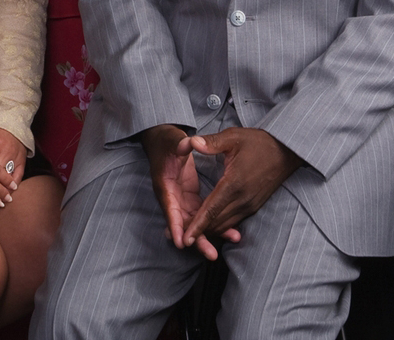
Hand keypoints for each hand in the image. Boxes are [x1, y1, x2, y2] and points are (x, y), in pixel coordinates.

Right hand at [141, 124, 229, 259]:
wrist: (163, 141)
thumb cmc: (167, 140)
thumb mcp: (173, 139)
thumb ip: (181, 143)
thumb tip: (187, 144)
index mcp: (164, 183)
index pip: (170, 207)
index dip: (175, 225)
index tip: (181, 242)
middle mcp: (171, 196)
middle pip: (182, 223)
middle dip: (196, 239)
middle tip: (211, 254)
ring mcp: (181, 199)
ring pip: (193, 222)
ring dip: (207, 236)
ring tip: (223, 248)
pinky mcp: (191, 198)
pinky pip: (201, 215)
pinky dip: (212, 224)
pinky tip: (229, 233)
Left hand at [177, 128, 300, 256]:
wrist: (287, 152)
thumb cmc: (259, 143)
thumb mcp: (234, 137)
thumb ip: (211, 142)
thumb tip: (190, 141)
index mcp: (234, 183)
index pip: (211, 209)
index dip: (197, 225)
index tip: (184, 238)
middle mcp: (243, 200)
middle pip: (216, 222)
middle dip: (197, 231)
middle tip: (177, 237)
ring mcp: (250, 205)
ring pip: (225, 225)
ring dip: (208, 231)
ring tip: (189, 235)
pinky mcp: (253, 206)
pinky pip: (233, 221)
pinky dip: (219, 226)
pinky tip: (208, 227)